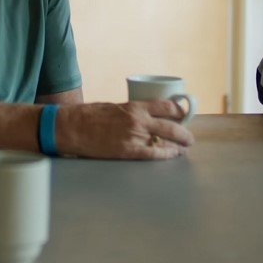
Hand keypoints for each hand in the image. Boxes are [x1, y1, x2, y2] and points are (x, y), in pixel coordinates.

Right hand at [56, 100, 193, 159]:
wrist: (73, 127)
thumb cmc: (90, 116)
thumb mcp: (115, 107)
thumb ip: (131, 113)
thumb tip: (145, 120)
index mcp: (135, 106)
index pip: (167, 106)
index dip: (180, 112)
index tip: (184, 115)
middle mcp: (139, 120)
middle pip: (172, 126)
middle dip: (185, 134)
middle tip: (189, 139)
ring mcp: (134, 136)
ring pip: (166, 142)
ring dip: (178, 146)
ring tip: (182, 149)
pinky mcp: (128, 151)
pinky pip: (154, 154)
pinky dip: (166, 155)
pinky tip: (172, 155)